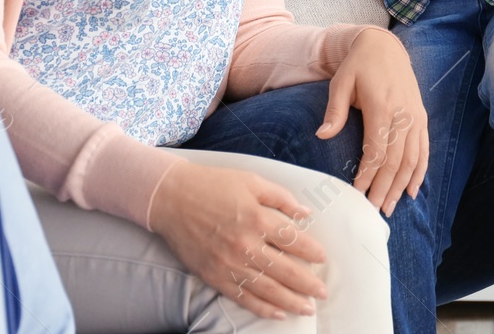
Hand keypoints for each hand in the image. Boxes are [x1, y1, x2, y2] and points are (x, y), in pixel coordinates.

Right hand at [149, 161, 328, 320]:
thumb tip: (307, 214)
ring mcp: (229, 263)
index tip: (322, 258)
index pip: (294, 240)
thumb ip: (281, 198)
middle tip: (323, 292)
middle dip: (308, 283)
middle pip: (285, 270)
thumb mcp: (251, 181)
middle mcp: (245, 244)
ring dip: (291, 301)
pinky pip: (243, 297)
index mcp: (257, 218)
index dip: (312, 251)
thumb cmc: (213, 184)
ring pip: (267, 289)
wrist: (170, 198)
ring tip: (308, 309)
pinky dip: (262, 308)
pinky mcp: (214, 276)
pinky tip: (278, 313)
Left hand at [316, 28, 427, 215]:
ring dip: (402, 186)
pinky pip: (424, 149)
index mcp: (382, 107)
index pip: (377, 150)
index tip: (358, 194)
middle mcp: (403, 114)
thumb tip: (322, 136)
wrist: (384, 46)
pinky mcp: (421, 117)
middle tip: (375, 211)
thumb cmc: (358, 65)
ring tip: (391, 207)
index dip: (369, 175)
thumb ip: (334, 111)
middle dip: (385, 188)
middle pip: (396, 160)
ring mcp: (416, 116)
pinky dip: (420, 171)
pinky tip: (412, 190)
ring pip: (412, 159)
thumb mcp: (341, 82)